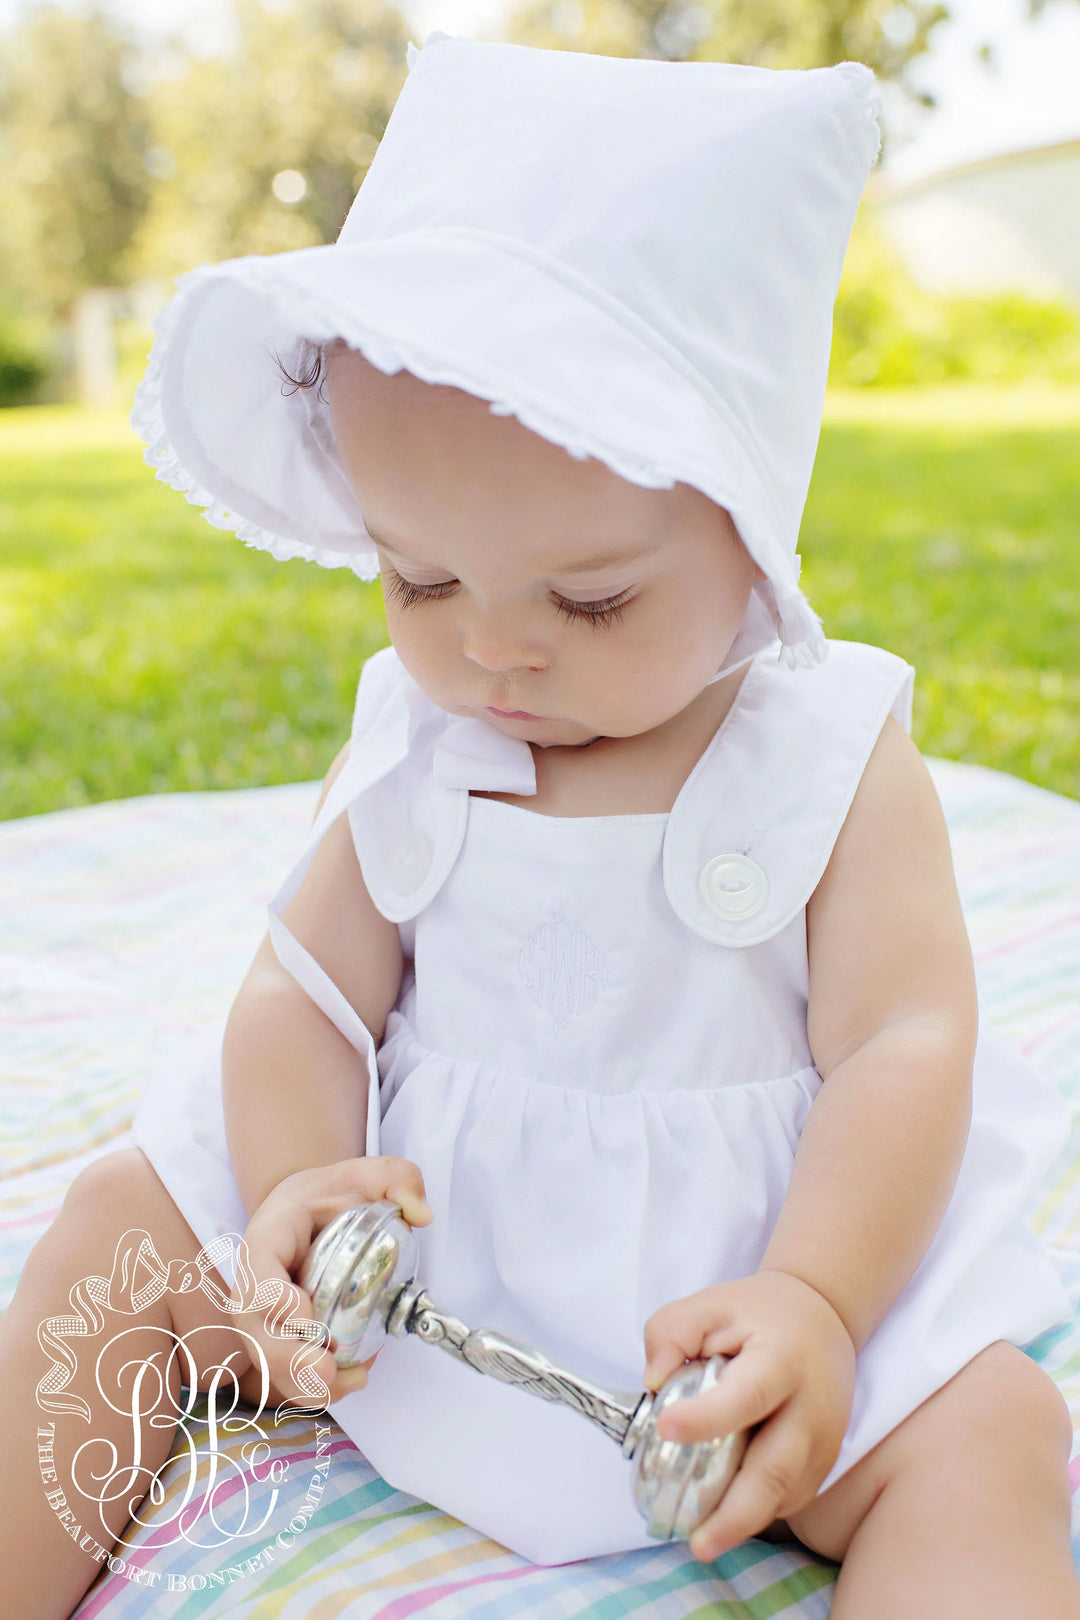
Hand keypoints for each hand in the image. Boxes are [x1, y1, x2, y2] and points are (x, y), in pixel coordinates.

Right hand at [228, 1155, 431, 1409]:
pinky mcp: (279, 1340)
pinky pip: (288, 1372)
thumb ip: (397, 1178)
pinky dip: (316, 1386)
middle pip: (256, 1327)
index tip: (304, 1313)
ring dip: (302, 1381)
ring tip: (347, 1383)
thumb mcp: (364, 1173)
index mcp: (269, 1236)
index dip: (272, 1296)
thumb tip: (421, 1215)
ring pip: (269, 1358)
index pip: (259, 1268)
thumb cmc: (330, 1195)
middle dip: (287, 1356)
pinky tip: (353, 1379)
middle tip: (325, 1369)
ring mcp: (263, 1317)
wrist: (305, 1214)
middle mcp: (254, 1283)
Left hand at [641, 1270, 854, 1561]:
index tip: (666, 1428)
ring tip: (703, 1541)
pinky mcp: (825, 1460)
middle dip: (736, 1514)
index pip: (748, 1393)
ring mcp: (824, 1439)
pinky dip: (759, 1514)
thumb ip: (671, 1332)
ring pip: (785, 1494)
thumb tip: (652, 1382)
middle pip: (777, 1469)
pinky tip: (725, 1520)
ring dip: (745, 1523)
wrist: (824, 1316)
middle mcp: (810, 1406)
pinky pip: (791, 1496)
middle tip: (697, 1543)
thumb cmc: (758, 1313)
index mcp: (781, 1358)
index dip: (708, 1416)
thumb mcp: (710, 1304)